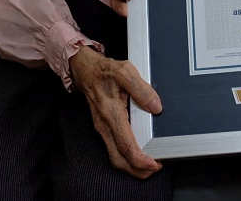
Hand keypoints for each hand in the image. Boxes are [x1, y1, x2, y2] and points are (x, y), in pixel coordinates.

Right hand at [69, 45, 161, 177]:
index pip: (125, 145)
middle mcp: (104, 125)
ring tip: (149, 164)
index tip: (154, 164)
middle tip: (155, 169)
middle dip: (137, 170)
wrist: (85, 70)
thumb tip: (155, 107)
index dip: (140, 159)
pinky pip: (114, 148)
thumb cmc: (105, 71)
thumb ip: (141, 89)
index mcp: (110, 113)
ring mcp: (102, 128)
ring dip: (132, 166)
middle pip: (119, 159)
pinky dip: (126, 156)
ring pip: (115, 157)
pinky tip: (137, 152)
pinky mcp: (103, 128)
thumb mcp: (125, 71)